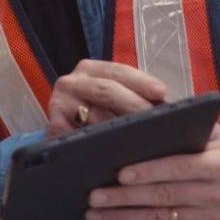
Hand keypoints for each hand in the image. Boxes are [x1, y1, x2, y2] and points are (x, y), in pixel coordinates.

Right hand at [46, 59, 168, 136]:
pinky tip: (114, 150)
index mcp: (91, 69)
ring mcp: (60, 103)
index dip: (142, 81)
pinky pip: (80, 136)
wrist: (67, 131)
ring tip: (141, 137)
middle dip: (134, 104)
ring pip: (95, 115)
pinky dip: (97, 143)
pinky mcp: (54, 126)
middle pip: (106, 90)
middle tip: (154, 120)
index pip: (119, 71)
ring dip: (119, 128)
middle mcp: (73, 82)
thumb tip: (165, 105)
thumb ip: (134, 96)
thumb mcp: (114, 98)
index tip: (161, 93)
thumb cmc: (99, 114)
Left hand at [85, 124, 219, 219]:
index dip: (149, 171)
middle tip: (95, 196)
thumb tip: (131, 119)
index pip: (180, 167)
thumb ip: (176, 126)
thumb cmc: (214, 150)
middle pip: (165, 196)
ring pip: (162, 218)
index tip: (120, 174)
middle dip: (126, 197)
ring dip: (124, 216)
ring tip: (94, 212)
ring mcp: (214, 217)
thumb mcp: (206, 132)